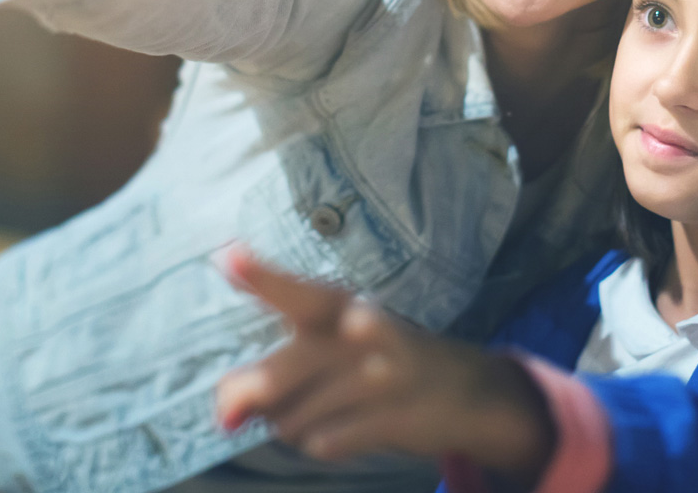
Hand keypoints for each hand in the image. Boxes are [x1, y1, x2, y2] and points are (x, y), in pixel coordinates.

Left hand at [214, 247, 554, 481]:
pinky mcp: (396, 416)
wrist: (471, 391)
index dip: (261, 277)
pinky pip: (328, 442)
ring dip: (294, 425)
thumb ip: (270, 373)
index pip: (295, 291)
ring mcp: (381, 374)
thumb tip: (225, 413)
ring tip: (326, 412)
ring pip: (296, 417)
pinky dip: (323, 443)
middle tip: (228, 416)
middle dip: (250, 395)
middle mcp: (359, 332)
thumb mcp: (330, 350)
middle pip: (281, 370)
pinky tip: (343, 431)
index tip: (227, 256)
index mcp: (338, 306)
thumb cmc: (378, 362)